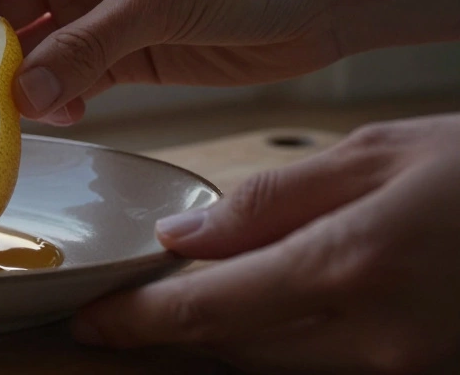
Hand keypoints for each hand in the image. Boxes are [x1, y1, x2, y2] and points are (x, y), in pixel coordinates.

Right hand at [0, 0, 348, 123]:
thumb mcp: (157, 0)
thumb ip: (87, 48)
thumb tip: (22, 96)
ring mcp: (99, 12)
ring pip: (32, 54)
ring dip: (17, 87)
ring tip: (8, 120)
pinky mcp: (128, 52)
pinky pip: (71, 79)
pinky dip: (57, 100)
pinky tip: (59, 115)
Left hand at [72, 114, 459, 372]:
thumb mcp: (376, 155)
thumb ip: (271, 201)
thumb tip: (187, 240)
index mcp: (348, 268)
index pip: (205, 312)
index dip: (136, 321)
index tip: (89, 321)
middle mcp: (373, 337)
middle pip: (232, 347)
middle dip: (173, 327)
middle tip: (125, 305)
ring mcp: (403, 367)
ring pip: (274, 363)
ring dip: (223, 335)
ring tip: (185, 299)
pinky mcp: (418, 372)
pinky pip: (324, 365)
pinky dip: (280, 341)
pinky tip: (264, 306)